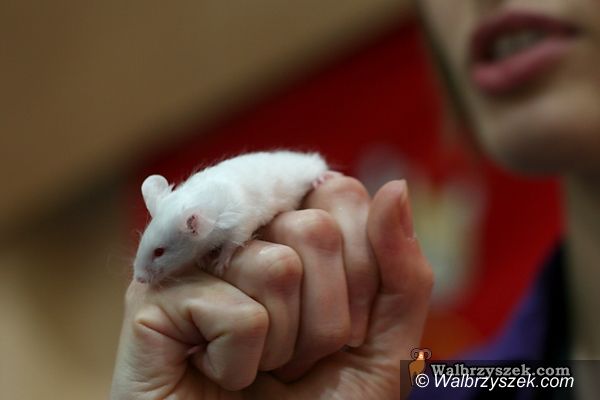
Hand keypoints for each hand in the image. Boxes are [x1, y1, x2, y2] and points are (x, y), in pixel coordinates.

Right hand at [110, 179, 432, 398]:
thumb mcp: (382, 347)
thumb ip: (402, 272)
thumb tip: (396, 188)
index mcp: (291, 233)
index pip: (342, 196)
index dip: (360, 273)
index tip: (343, 327)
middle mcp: (241, 235)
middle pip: (315, 229)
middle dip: (326, 317)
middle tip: (297, 355)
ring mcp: (195, 260)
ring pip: (278, 268)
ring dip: (284, 344)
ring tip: (260, 367)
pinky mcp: (154, 296)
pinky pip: (238, 313)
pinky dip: (241, 363)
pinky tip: (219, 374)